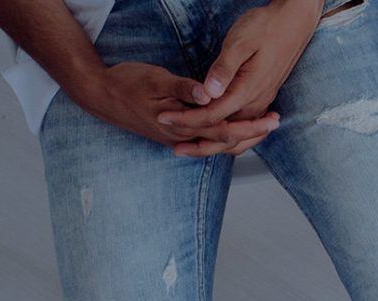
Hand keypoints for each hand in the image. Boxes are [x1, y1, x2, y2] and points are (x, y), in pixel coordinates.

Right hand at [80, 61, 278, 152]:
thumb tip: (208, 94)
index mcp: (182, 126)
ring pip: (218, 144)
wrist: (101, 95)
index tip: (271, 118)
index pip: (225, 131)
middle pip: (227, 142)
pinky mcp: (177, 134)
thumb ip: (183, 88)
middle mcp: (184, 137)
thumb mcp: (156, 80)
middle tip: (275, 121)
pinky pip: (207, 140)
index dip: (250, 126)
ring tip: (263, 126)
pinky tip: (237, 130)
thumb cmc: (127, 84)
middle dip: (253, 133)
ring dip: (242, 136)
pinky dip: (225, 136)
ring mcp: (180, 138)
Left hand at [156, 0, 316, 149]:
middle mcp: (256, 102)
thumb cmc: (266, 28)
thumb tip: (208, 93)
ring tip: (192, 147)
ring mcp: (261, 102)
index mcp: (247, 90)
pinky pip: (245, 129)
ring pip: (237, 136)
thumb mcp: (240, 42)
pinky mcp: (263, 99)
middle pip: (225, 134)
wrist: (294, 24)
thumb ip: (224, 69)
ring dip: (214, 144)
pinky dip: (229, 138)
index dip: (186, 119)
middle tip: (176, 149)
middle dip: (199, 143)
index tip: (164, 118)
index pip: (212, 114)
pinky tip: (217, 136)